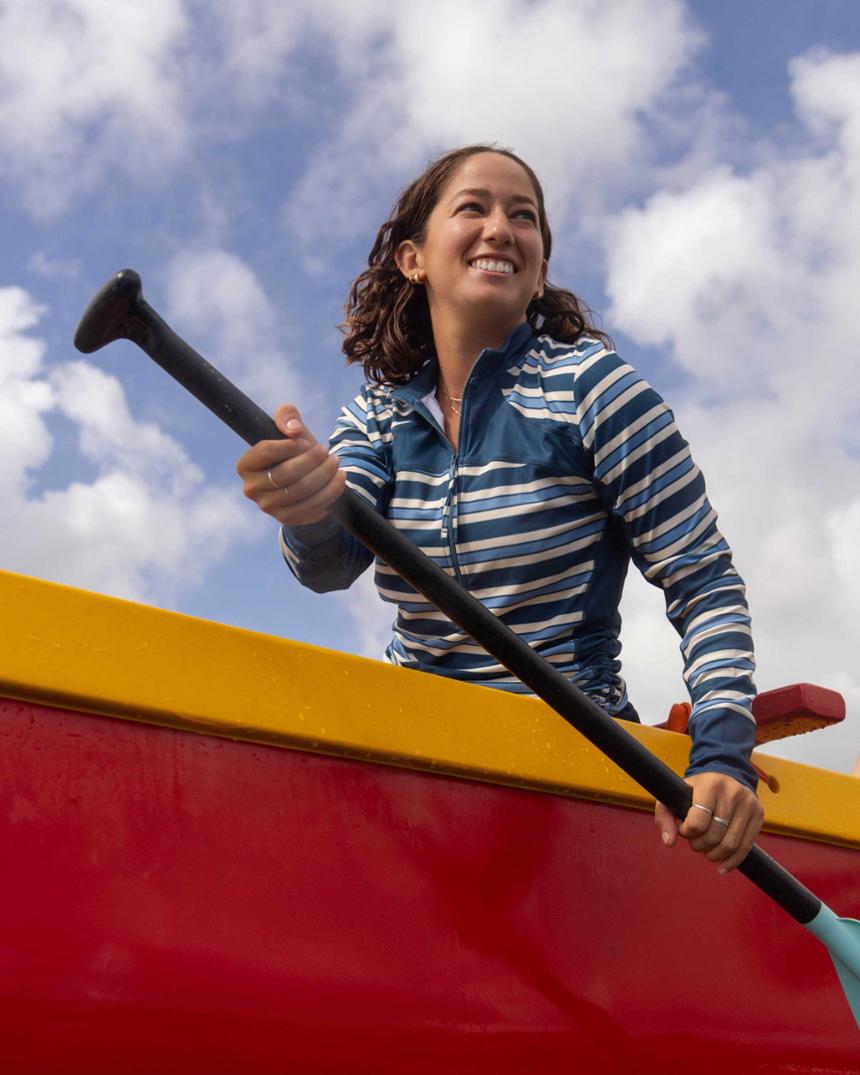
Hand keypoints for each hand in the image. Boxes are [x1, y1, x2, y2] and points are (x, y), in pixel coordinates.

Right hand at [235, 404, 345, 525]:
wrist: (302, 480)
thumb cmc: (293, 452)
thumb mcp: (289, 430)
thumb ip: (287, 416)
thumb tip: (293, 429)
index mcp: (245, 465)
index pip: (265, 452)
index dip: (288, 445)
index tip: (305, 441)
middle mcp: (251, 489)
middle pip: (285, 474)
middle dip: (311, 460)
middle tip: (326, 451)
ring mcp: (268, 507)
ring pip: (300, 491)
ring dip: (324, 475)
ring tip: (336, 463)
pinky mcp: (286, 519)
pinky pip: (311, 508)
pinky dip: (329, 492)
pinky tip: (338, 479)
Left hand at [654, 771, 763, 873]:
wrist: (726, 774)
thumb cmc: (697, 789)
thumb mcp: (675, 795)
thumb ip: (664, 817)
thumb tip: (669, 842)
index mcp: (710, 785)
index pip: (698, 822)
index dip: (688, 833)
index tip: (684, 829)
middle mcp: (732, 793)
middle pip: (714, 836)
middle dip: (699, 846)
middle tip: (694, 841)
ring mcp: (749, 804)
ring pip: (730, 845)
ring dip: (713, 855)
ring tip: (705, 849)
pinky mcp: (759, 814)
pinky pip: (746, 847)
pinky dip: (732, 862)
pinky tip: (721, 867)